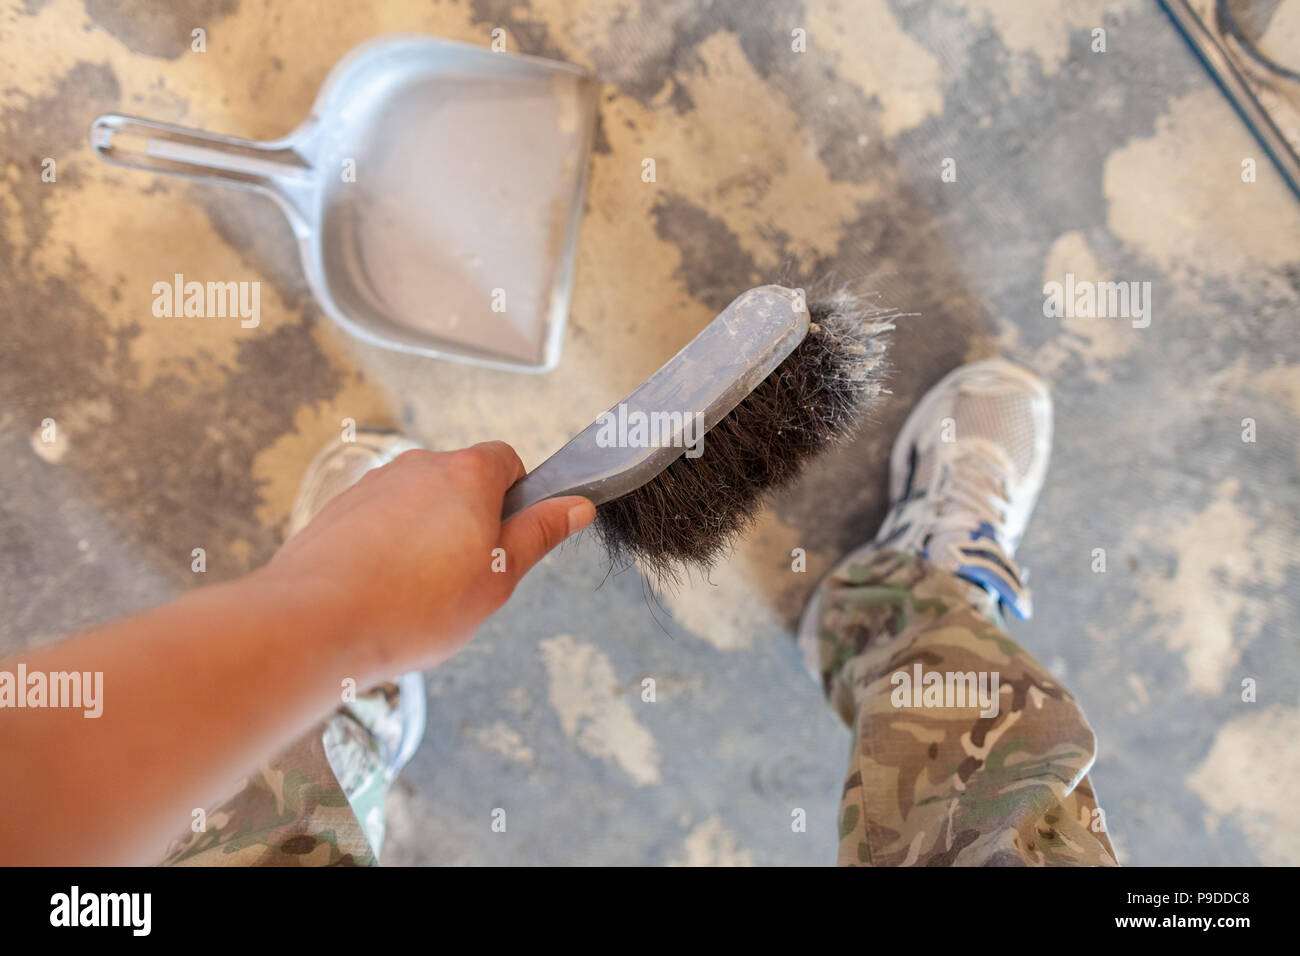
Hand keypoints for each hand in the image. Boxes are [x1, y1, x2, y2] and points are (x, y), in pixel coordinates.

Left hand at [260, 441, 593, 681]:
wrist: (315, 624)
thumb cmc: (412, 608)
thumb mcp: (499, 578)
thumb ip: (538, 534)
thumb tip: (575, 506)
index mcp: (466, 474)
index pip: (507, 460)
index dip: (518, 497)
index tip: (514, 536)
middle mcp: (417, 467)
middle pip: (461, 482)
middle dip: (471, 522)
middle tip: (470, 577)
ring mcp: (373, 485)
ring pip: (418, 504)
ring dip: (428, 537)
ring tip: (420, 595)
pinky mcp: (338, 511)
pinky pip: (379, 522)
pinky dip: (388, 549)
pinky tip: (383, 594)